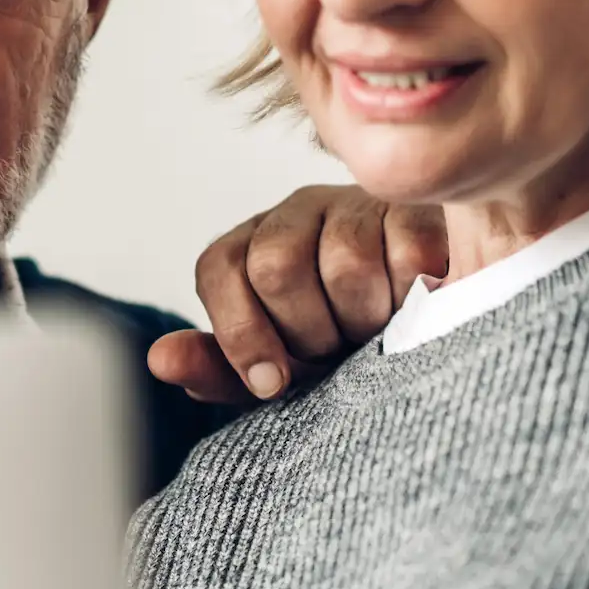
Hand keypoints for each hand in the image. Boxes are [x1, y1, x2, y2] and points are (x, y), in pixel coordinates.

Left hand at [149, 188, 448, 404]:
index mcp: (256, 243)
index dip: (240, 333)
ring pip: (345, 263)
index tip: (272, 383)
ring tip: (379, 333)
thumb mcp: (281, 369)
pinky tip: (416, 310)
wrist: (428, 329)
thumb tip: (160, 360)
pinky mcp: (419, 212)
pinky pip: (407, 256)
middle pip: (275, 265)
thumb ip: (221, 367)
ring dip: (364, 321)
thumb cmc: (343, 350)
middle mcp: (301, 211)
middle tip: (336, 353)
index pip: (220, 268)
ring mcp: (360, 205)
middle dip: (307, 332)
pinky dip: (412, 300)